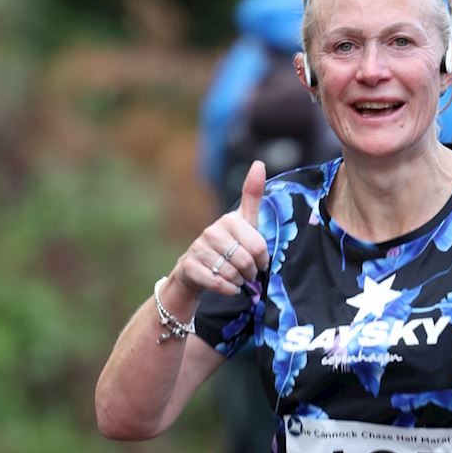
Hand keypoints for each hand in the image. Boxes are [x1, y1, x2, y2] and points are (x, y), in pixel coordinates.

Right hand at [172, 159, 271, 297]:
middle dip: (250, 273)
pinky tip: (228, 288)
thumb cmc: (226, 247)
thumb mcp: (243, 223)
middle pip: (246, 261)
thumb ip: (252, 196)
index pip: (258, 246)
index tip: (259, 262)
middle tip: (247, 274)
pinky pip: (217, 283)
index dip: (262, 260)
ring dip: (238, 282)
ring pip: (232, 273)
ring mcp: (198, 248)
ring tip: (235, 279)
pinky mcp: (189, 266)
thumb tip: (259, 163)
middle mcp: (211, 231)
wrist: (195, 272)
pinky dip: (227, 290)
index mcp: (229, 220)